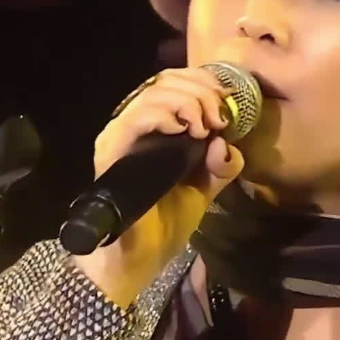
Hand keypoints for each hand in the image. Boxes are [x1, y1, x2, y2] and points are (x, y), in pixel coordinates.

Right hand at [74, 68, 244, 306]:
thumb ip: (220, 165)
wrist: (139, 259)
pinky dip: (165, 115)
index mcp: (154, 127)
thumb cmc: (164, 223)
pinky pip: (136, 119)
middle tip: (218, 116)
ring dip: (187, 102)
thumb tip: (224, 143)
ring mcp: (119, 135)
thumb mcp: (205, 188)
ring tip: (204, 126)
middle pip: (164, 80)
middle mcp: (132, 124)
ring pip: (152, 94)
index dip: (204, 81)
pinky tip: (185, 130)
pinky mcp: (112, 151)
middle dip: (200, 90)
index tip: (227, 101)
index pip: (174, 82)